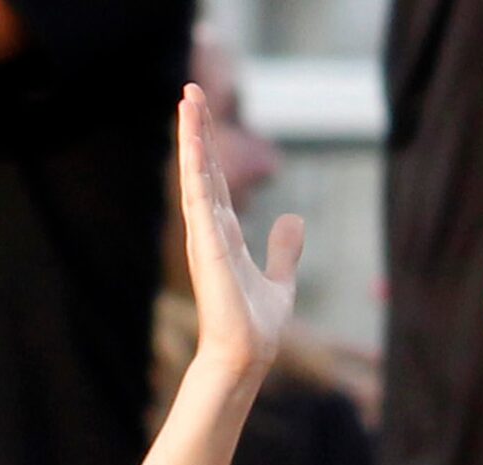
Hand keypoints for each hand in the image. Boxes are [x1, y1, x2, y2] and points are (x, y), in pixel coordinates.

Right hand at [179, 82, 302, 377]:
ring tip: (189, 97)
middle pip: (202, 169)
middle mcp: (209, 230)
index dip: (210, 150)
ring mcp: (204, 234)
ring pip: (196, 173)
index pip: (215, 182)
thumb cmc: (256, 327)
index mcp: (224, 236)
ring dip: (193, 135)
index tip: (204, 118)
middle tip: (191, 90)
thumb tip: (294, 221)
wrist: (247, 355)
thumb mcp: (280, 281)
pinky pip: (198, 193)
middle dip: (197, 130)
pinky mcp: (205, 242)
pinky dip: (195, 162)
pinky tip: (194, 134)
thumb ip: (284, 251)